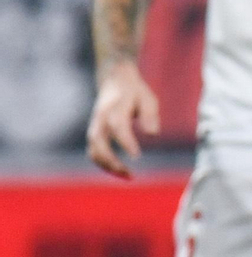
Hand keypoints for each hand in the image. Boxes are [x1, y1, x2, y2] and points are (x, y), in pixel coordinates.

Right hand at [87, 60, 159, 179]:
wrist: (114, 80)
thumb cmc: (135, 92)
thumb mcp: (148, 98)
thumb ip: (150, 115)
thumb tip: (153, 134)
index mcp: (115, 108)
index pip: (118, 127)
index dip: (126, 142)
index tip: (137, 156)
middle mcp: (101, 119)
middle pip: (99, 144)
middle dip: (112, 162)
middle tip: (130, 174)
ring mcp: (95, 127)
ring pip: (94, 151)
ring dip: (108, 167)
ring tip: (128, 176)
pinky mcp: (94, 134)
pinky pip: (94, 153)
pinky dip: (104, 165)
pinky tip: (121, 172)